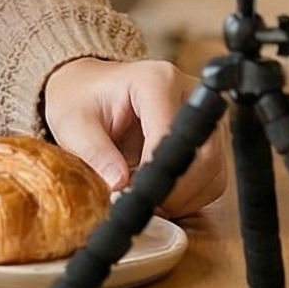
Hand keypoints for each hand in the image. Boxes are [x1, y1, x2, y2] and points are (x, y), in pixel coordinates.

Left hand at [41, 57, 229, 218]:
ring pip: (213, 170)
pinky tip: (162, 197)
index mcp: (157, 81)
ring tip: (149, 202)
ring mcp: (203, 116)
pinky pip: (212, 177)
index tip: (135, 195)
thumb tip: (121, 186)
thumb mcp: (75, 126)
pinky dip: (190, 196)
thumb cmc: (80, 102)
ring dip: (184, 196)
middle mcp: (189, 94)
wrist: (87, 91)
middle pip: (205, 154)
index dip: (155, 172)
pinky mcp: (207, 137)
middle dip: (175, 190)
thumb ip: (97, 154)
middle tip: (144, 206)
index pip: (171, 134)